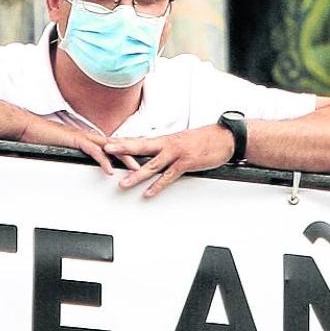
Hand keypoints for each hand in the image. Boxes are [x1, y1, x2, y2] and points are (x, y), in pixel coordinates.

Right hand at [20, 118, 140, 174]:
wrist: (28, 128)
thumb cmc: (42, 137)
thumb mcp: (64, 147)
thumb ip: (75, 152)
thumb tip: (82, 160)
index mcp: (87, 137)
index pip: (112, 144)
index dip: (126, 150)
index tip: (139, 157)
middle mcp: (88, 135)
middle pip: (116, 144)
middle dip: (132, 153)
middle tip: (147, 162)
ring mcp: (82, 136)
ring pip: (109, 147)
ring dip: (124, 158)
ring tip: (136, 168)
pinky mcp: (74, 140)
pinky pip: (92, 151)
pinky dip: (102, 161)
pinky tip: (109, 170)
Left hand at [104, 125, 236, 197]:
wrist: (224, 137)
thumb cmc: (204, 140)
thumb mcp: (181, 141)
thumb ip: (166, 148)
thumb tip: (154, 153)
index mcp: (165, 139)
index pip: (139, 139)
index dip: (123, 140)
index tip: (107, 141)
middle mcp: (168, 144)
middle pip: (140, 146)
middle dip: (122, 148)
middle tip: (105, 149)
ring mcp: (177, 153)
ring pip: (152, 165)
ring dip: (136, 174)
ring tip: (122, 182)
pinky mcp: (186, 162)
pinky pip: (169, 176)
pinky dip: (158, 185)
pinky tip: (148, 192)